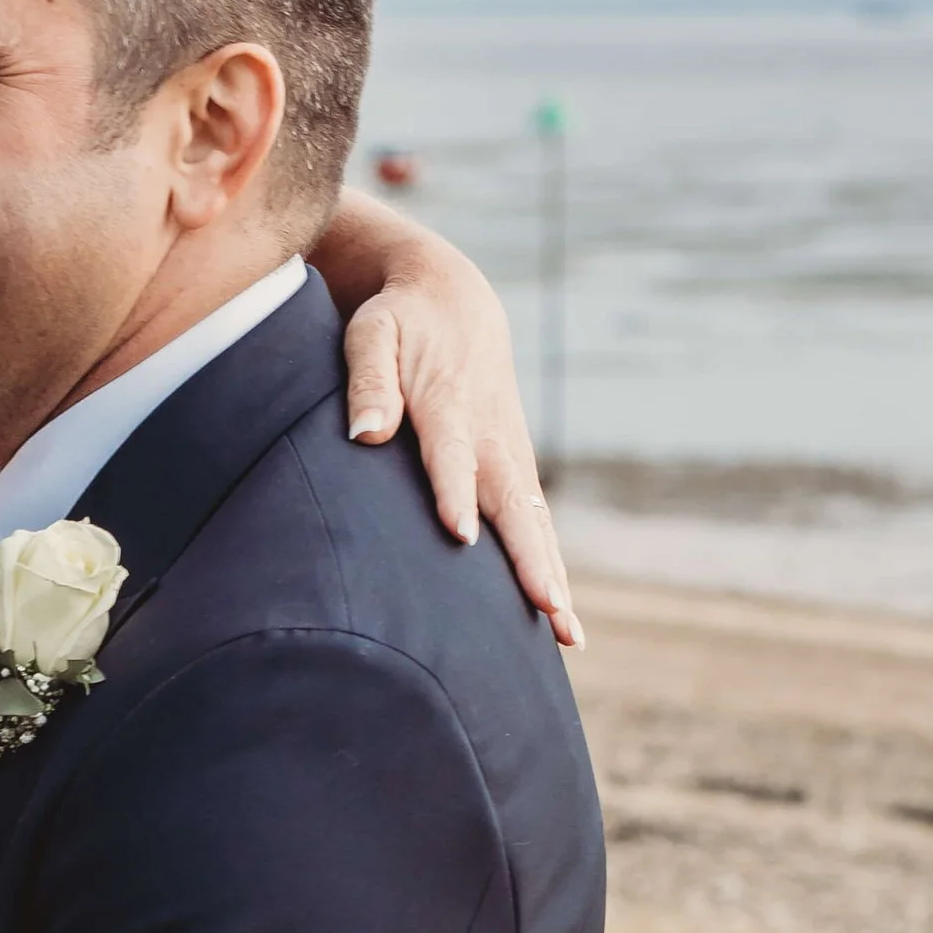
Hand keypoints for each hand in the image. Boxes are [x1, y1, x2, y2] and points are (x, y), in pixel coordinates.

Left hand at [339, 230, 580, 650]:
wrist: (452, 299)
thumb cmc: (399, 322)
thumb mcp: (371, 335)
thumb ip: (368, 381)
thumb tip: (364, 433)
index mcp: (450, 404)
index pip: (450, 455)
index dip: (455, 493)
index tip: (460, 535)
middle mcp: (490, 436)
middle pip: (513, 504)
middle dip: (530, 559)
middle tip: (548, 608)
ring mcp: (510, 453)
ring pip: (534, 523)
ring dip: (552, 576)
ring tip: (568, 634)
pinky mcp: (516, 468)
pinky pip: (536, 525)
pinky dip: (551, 568)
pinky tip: (560, 619)